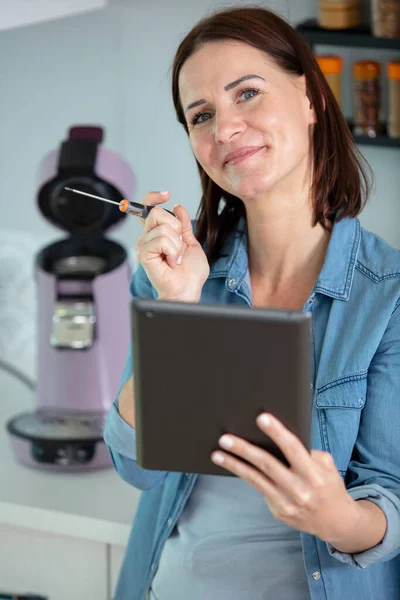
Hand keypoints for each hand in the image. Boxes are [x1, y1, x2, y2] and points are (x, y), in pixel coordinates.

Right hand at [135, 191, 208, 301]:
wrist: (188, 289)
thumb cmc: (190, 273)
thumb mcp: (191, 242)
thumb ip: (183, 225)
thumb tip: (178, 207)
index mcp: (158, 233)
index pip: (148, 207)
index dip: (154, 197)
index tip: (166, 195)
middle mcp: (148, 237)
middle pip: (156, 212)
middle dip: (175, 227)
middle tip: (178, 245)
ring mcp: (144, 245)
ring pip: (163, 227)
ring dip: (177, 244)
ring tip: (176, 258)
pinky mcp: (143, 254)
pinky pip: (161, 240)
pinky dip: (173, 251)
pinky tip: (172, 262)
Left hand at [211, 413, 356, 542]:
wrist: (336, 521)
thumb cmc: (328, 485)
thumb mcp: (325, 465)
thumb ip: (306, 452)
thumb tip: (278, 436)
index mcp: (314, 474)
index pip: (293, 449)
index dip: (276, 432)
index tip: (261, 418)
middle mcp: (299, 490)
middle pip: (267, 464)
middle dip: (244, 450)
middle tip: (225, 438)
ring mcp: (286, 503)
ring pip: (256, 479)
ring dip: (234, 465)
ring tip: (217, 454)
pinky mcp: (278, 512)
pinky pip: (259, 489)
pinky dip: (246, 476)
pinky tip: (233, 465)